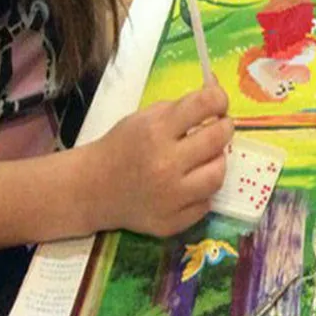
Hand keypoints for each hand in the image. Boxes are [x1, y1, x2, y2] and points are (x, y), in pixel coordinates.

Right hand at [92, 84, 232, 236]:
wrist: (91, 189)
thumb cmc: (122, 146)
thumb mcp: (146, 116)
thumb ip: (183, 106)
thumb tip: (217, 93)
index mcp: (156, 131)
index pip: (205, 104)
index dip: (219, 99)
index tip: (219, 102)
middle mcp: (165, 164)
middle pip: (218, 138)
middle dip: (224, 128)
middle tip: (219, 127)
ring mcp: (169, 198)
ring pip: (218, 175)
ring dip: (217, 162)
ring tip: (205, 157)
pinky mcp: (170, 223)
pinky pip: (205, 204)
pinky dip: (202, 191)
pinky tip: (190, 183)